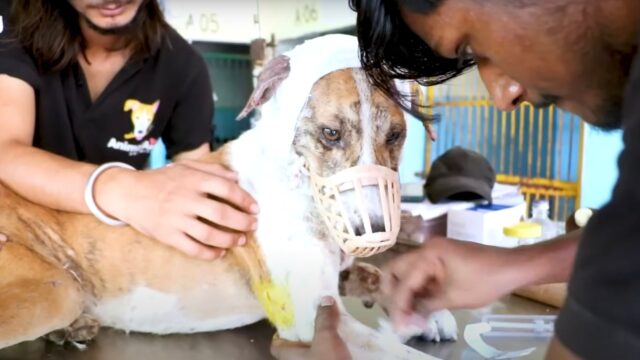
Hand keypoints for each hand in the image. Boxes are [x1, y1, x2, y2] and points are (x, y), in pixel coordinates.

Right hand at [95, 160, 258, 259]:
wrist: (128, 193)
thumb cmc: (161, 179)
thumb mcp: (185, 166)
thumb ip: (212, 170)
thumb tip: (237, 177)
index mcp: (193, 180)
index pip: (226, 189)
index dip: (245, 200)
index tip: (255, 208)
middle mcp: (186, 199)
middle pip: (222, 214)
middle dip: (242, 222)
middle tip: (252, 226)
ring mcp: (176, 219)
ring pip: (210, 234)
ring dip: (230, 240)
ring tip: (240, 240)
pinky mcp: (167, 235)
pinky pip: (193, 249)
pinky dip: (210, 254)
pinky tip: (220, 253)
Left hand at [271, 297, 350, 359]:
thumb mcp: (326, 337)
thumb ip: (324, 319)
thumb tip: (324, 299)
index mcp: (288, 357)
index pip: (276, 345)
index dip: (282, 333)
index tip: (294, 320)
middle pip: (295, 350)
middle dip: (305, 336)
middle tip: (317, 321)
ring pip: (310, 356)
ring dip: (319, 346)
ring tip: (333, 331)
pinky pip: (323, 359)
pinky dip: (330, 354)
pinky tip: (341, 347)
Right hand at [382, 237, 518, 328]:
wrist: (513, 267)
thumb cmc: (485, 280)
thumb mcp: (453, 297)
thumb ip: (426, 306)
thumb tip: (407, 318)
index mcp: (428, 254)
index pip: (404, 282)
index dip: (399, 306)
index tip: (398, 326)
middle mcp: (426, 249)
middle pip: (396, 270)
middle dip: (394, 294)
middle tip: (399, 315)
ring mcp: (433, 252)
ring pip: (407, 272)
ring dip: (406, 293)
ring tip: (411, 316)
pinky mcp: (440, 259)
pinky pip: (421, 273)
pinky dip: (418, 290)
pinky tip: (421, 307)